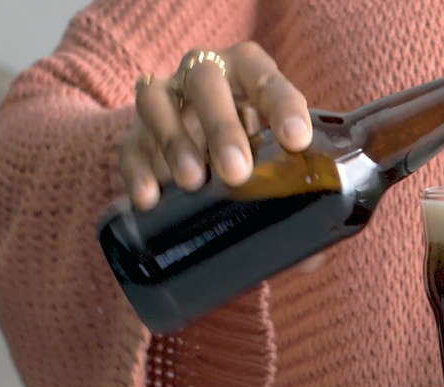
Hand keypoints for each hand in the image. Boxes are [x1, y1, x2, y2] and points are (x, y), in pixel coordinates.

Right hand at [119, 41, 311, 209]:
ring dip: (175, 140)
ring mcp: (165, 96)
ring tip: (192, 183)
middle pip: (207, 83)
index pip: (269, 80)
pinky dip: (137, 168)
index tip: (296, 140)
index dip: (284, 107)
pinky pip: (129, 141)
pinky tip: (148, 198)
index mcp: (250, 73)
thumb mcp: (276, 157)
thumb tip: (313, 255)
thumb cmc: (254, 148)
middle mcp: (205, 73)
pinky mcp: (135, 128)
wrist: (202, 144)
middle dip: (222, 127)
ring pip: (159, 101)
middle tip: (236, 173)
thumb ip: (295, 196)